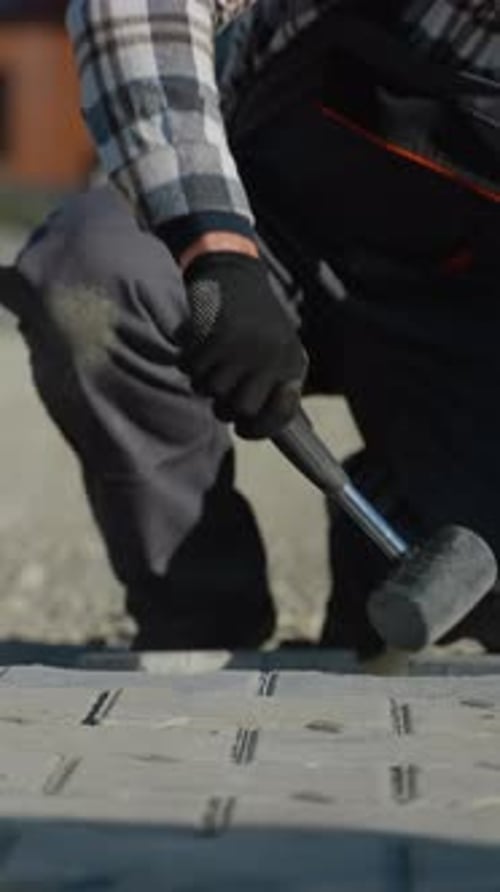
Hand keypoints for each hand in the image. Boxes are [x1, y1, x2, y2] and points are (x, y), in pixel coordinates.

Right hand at [181, 251, 307, 438]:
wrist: (234, 270)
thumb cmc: (256, 319)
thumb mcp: (280, 349)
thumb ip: (279, 387)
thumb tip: (284, 430)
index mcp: (290, 363)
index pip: (278, 417)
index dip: (260, 427)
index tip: (244, 425)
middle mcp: (270, 357)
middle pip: (239, 410)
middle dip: (224, 403)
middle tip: (223, 384)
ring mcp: (242, 347)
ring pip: (210, 391)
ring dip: (204, 378)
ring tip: (211, 357)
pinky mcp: (214, 335)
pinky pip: (190, 369)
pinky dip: (188, 361)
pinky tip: (197, 345)